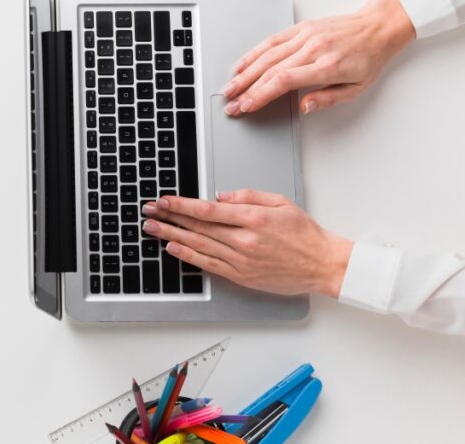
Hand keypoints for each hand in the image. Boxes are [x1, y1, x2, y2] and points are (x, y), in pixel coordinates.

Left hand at [141, 190, 352, 297]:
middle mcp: (244, 240)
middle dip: (169, 218)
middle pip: (198, 227)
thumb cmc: (304, 234)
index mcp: (253, 219)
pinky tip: (173, 248)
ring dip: (172, 236)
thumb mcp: (280, 202)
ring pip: (199, 246)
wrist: (322, 265)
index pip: (208, 210)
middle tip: (149, 211)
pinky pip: (209, 265)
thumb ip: (248, 195)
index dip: (182, 205)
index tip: (164, 200)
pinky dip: (188, 257)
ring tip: (153, 228)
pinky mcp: (242, 276)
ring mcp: (241, 260)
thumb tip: (219, 195)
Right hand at [221, 0, 414, 115]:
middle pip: (270, 70)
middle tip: (231, 103)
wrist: (377, 27)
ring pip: (267, 56)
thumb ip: (328, 99)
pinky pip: (272, 40)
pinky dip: (253, 53)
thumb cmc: (368, 58)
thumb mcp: (357, 88)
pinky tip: (241, 64)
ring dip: (245, 73)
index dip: (261, 95)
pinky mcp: (301, 27)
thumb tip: (304, 106)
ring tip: (230, 87)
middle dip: (247, 89)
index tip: (248, 106)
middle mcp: (314, 49)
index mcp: (328, 66)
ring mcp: (305, 36)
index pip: (285, 81)